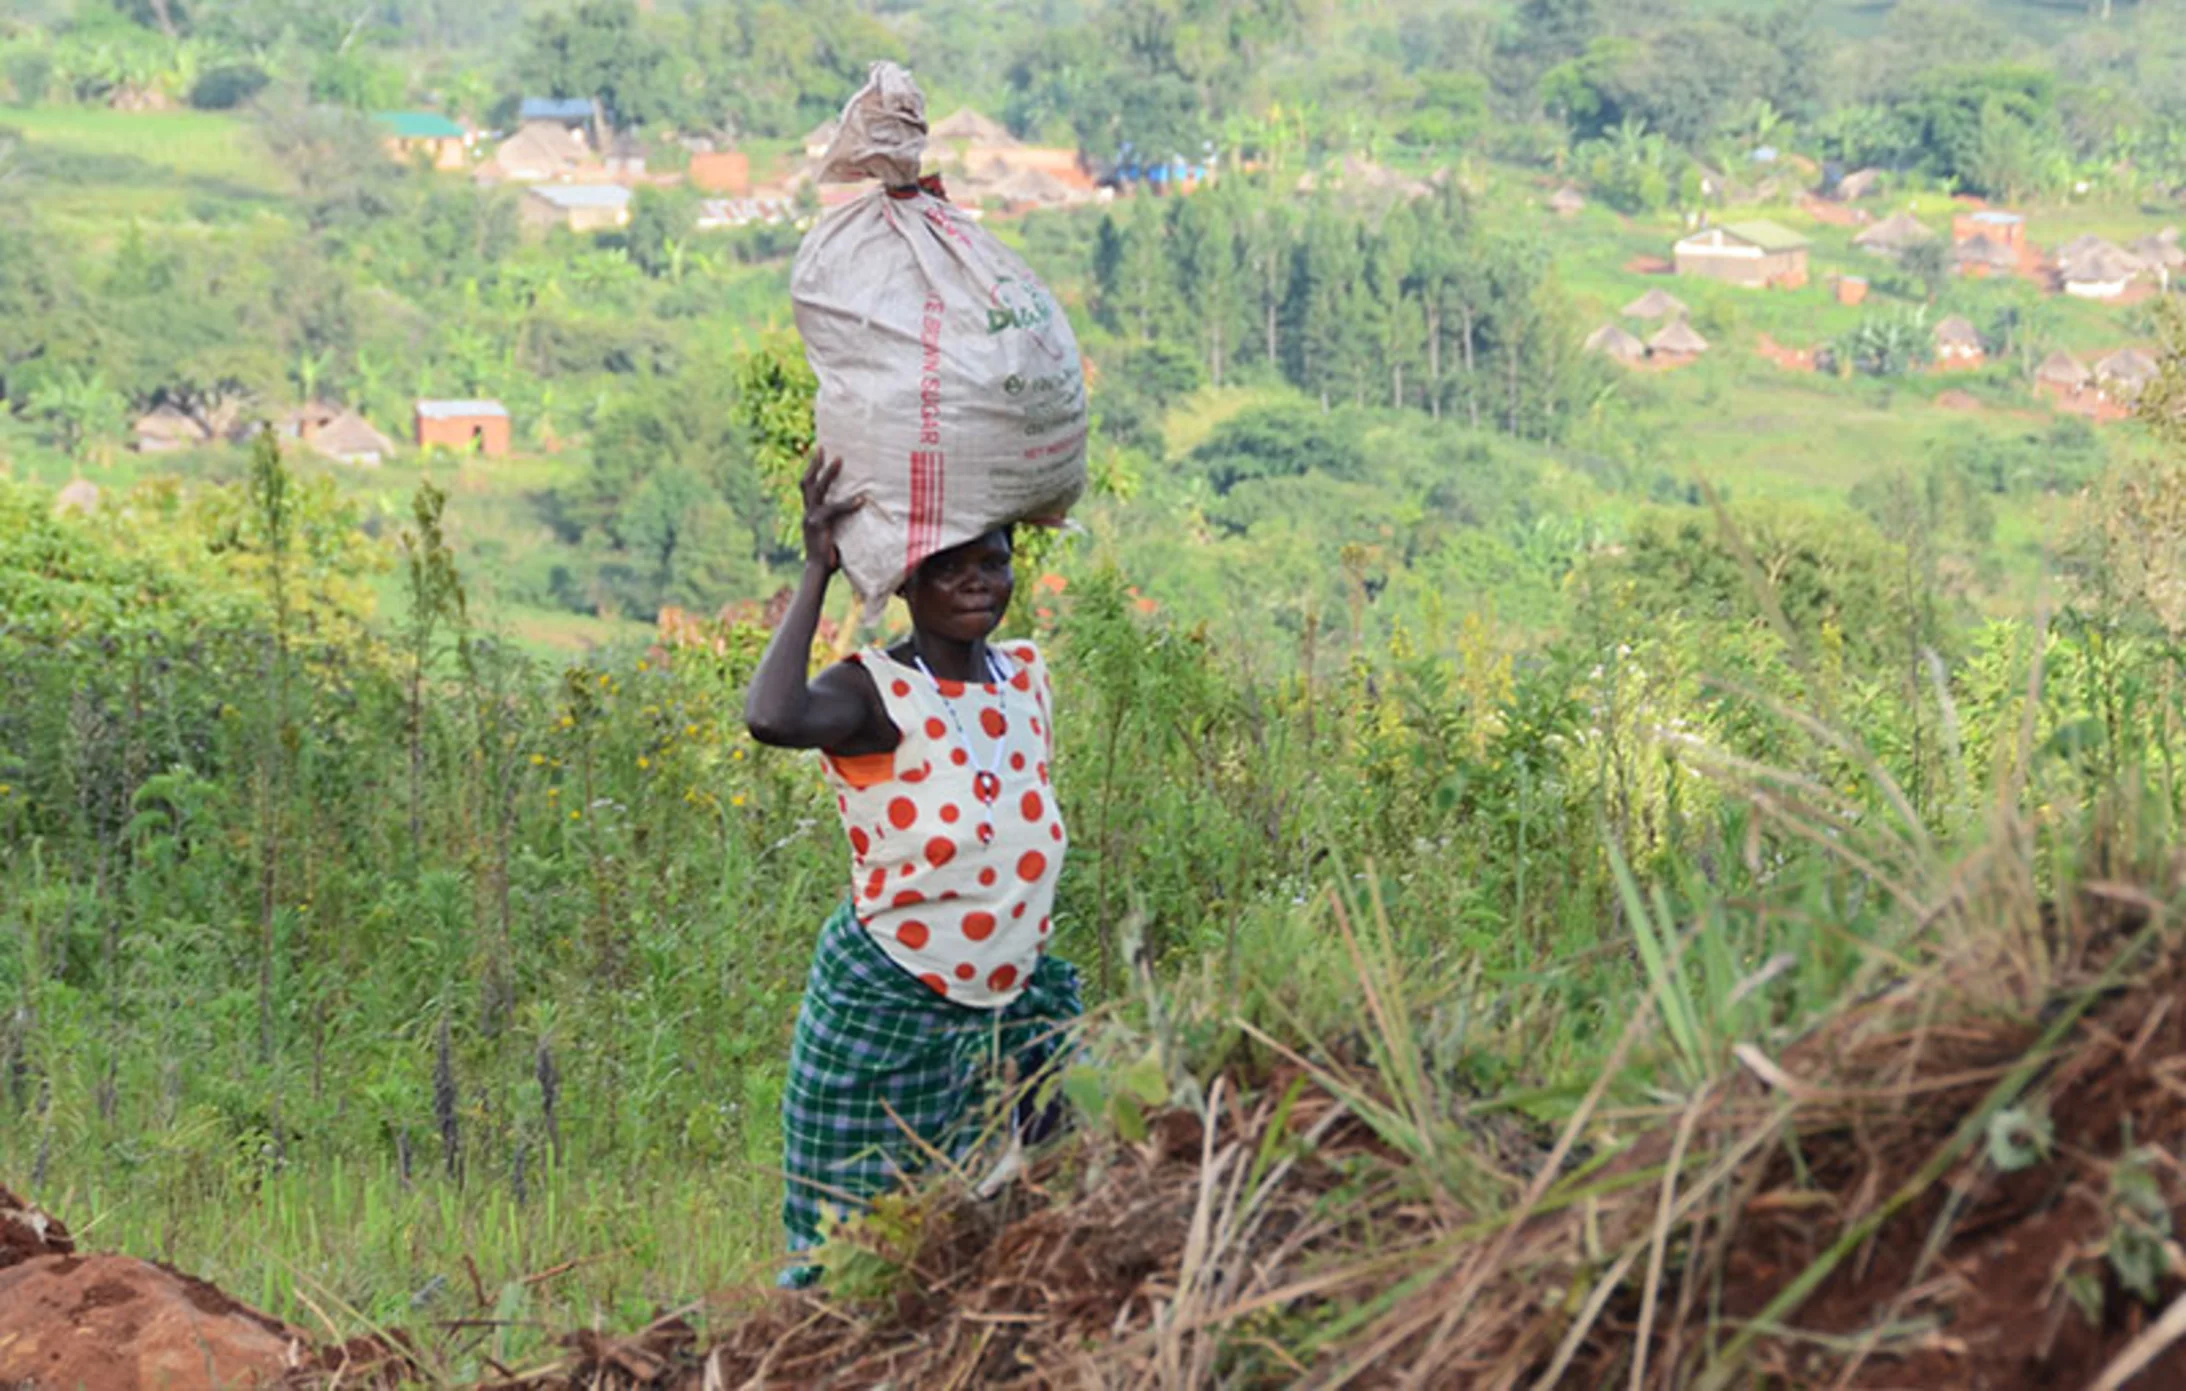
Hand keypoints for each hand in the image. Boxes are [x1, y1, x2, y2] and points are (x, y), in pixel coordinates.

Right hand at [800, 449, 860, 572]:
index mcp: (810, 514)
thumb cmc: (829, 556)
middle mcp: (807, 512)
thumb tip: (860, 510)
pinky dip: (848, 504)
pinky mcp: (818, 524)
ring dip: (828, 473)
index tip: (818, 456)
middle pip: (807, 482)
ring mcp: (811, 517)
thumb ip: (840, 522)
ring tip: (839, 460)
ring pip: (818, 489)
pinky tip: (861, 500)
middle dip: (814, 464)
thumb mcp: (833, 534)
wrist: (818, 571)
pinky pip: (834, 510)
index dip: (812, 471)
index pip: (808, 488)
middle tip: (822, 448)